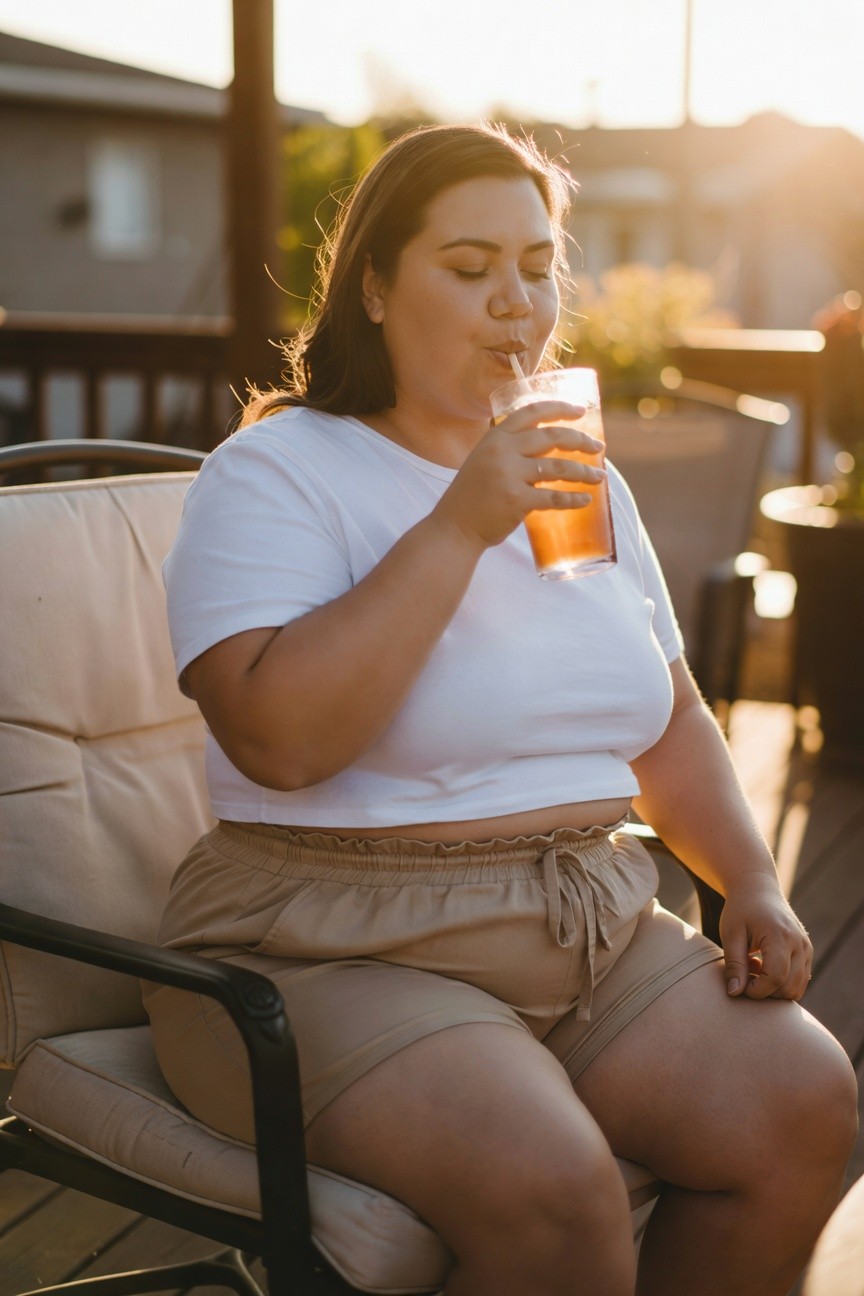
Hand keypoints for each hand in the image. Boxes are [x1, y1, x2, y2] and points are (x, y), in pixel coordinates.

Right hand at [433, 400, 605, 549]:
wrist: (454, 527)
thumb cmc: (473, 496)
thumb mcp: (485, 460)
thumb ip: (511, 450)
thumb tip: (550, 446)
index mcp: (495, 437)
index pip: (532, 411)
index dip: (559, 408)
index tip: (580, 410)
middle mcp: (502, 451)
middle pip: (552, 437)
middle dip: (581, 440)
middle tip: (598, 447)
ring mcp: (509, 475)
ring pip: (559, 467)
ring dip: (584, 471)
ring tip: (599, 477)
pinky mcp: (516, 501)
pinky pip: (554, 498)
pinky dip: (573, 499)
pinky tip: (585, 500)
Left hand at [719, 873, 811, 1001]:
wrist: (757, 889)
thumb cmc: (740, 910)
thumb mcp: (731, 935)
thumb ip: (734, 965)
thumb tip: (735, 993)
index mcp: (780, 936)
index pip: (775, 978)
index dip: (756, 990)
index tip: (738, 984)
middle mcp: (800, 943)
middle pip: (788, 987)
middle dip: (764, 991)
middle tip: (743, 973)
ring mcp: (807, 948)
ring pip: (796, 988)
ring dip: (773, 988)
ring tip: (753, 967)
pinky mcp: (808, 953)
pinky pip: (799, 981)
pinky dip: (782, 983)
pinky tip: (763, 966)